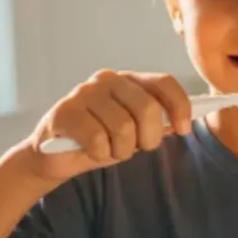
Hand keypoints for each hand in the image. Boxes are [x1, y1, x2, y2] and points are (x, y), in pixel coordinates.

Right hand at [20, 70, 191, 181]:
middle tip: (138, 149)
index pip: (164, 82)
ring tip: (110, 151)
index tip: (183, 130)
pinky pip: (98, 139)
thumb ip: (156, 122)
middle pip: (147, 108)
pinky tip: (91, 152)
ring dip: (121, 150)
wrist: (54, 157)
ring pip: (123, 127)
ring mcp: (84, 93)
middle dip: (149, 138)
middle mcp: (107, 79)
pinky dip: (100, 154)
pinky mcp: (64, 112)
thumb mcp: (135, 131)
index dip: (180, 106)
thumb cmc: (100, 141)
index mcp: (129, 80)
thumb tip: (183, 122)